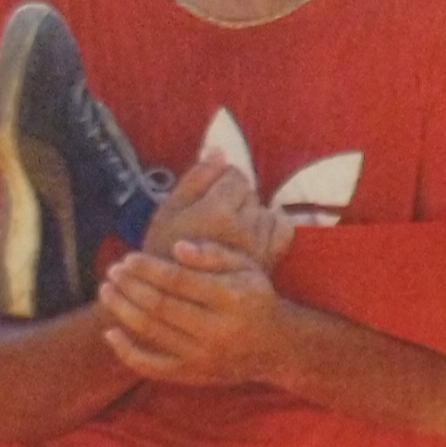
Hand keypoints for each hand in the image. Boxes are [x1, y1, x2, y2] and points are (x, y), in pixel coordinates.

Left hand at [99, 242, 292, 386]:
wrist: (274, 346)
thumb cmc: (255, 298)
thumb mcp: (247, 268)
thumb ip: (214, 255)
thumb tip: (177, 247)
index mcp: (232, 297)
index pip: (180, 281)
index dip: (150, 269)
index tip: (128, 258)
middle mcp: (217, 329)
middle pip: (161, 306)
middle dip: (131, 287)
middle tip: (111, 271)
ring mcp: (203, 355)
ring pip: (152, 332)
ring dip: (124, 310)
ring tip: (106, 291)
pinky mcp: (192, 374)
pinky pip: (152, 366)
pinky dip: (127, 351)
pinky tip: (110, 332)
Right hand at [142, 153, 293, 270]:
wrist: (173, 296)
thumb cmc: (162, 250)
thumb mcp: (169, 210)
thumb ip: (196, 178)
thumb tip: (218, 150)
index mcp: (218, 213)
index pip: (234, 175)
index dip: (218, 181)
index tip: (203, 197)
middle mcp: (245, 228)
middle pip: (250, 191)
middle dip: (233, 197)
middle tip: (212, 216)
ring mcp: (260, 245)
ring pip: (263, 208)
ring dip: (249, 212)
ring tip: (225, 230)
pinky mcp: (269, 259)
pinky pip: (282, 228)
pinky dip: (273, 223)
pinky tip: (255, 229)